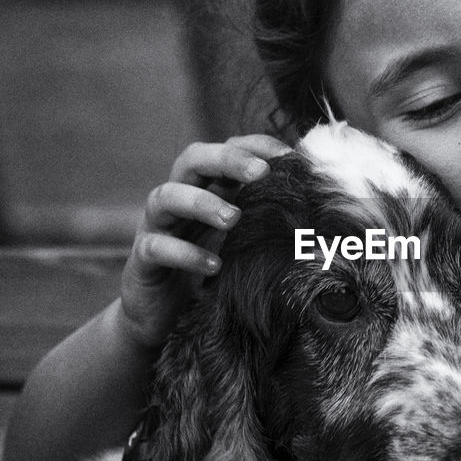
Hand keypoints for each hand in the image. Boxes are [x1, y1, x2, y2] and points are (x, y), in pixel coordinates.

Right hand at [117, 135, 290, 348]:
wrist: (163, 315)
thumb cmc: (210, 270)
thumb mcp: (242, 241)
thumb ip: (266, 219)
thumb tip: (317, 205)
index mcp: (206, 187)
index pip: (225, 149)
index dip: (253, 145)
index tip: (287, 155)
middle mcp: (177, 198)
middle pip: (192, 160)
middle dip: (227, 160)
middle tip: (260, 173)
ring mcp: (155, 225)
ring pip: (166, 196)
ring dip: (201, 202)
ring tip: (233, 218)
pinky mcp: (142, 259)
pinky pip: (156, 247)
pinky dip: (185, 253)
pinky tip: (214, 265)